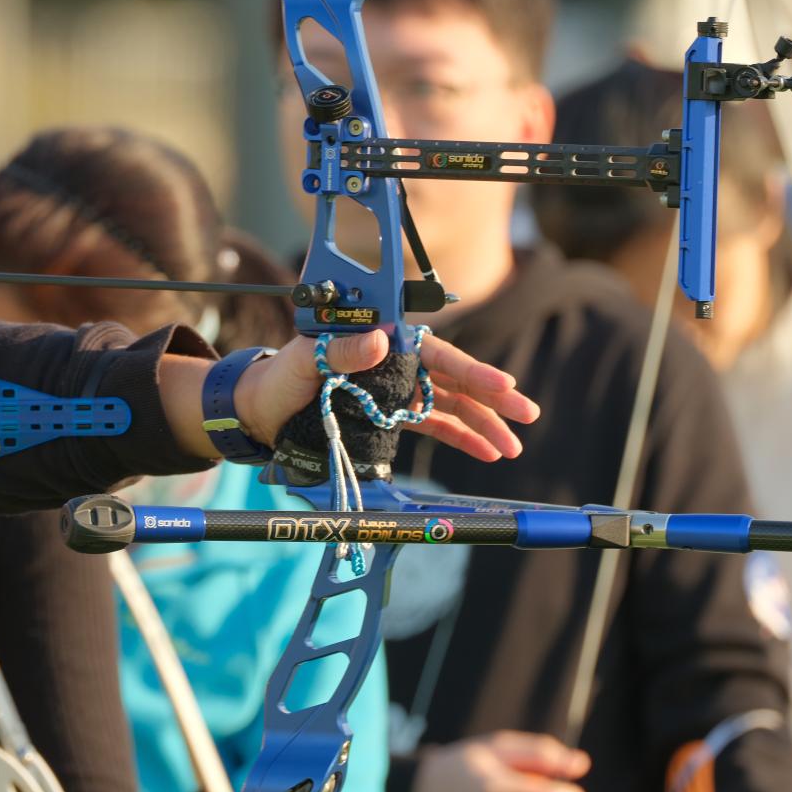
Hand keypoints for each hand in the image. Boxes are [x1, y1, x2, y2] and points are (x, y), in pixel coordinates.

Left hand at [220, 331, 536, 466]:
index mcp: (382, 338)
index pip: (435, 353)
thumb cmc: (281, 378)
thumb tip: (380, 342)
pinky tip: (488, 452)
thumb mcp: (305, 360)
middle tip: (527, 414)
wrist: (264, 409)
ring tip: (514, 446)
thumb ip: (341, 351)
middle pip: (454, 377)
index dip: (470, 369)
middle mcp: (397, 362)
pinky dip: (462, 438)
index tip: (500, 385)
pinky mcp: (395, 416)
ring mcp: (400, 390)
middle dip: (493, 397)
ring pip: (452, 404)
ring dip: (484, 424)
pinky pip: (436, 425)